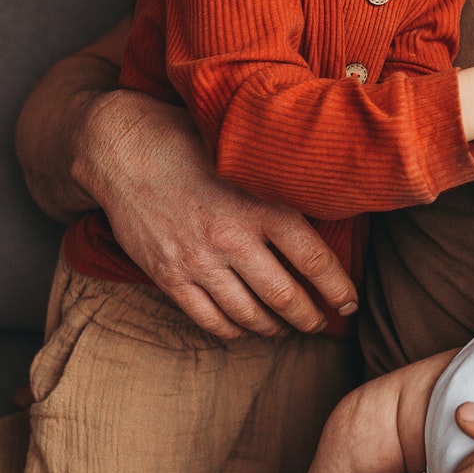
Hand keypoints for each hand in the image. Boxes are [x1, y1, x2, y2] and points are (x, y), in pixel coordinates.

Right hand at [77, 91, 353, 337]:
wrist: (124, 148)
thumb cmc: (195, 143)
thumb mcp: (248, 155)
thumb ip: (283, 184)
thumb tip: (331, 198)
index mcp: (263, 205)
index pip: (315, 261)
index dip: (338, 288)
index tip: (349, 301)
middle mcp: (233, 237)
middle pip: (286, 296)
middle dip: (310, 317)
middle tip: (321, 323)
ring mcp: (199, 260)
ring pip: (249, 313)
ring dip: (274, 328)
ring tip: (287, 328)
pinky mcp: (169, 274)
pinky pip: (208, 317)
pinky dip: (233, 329)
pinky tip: (245, 327)